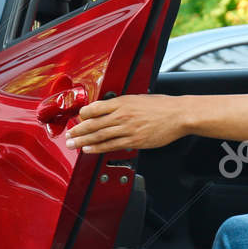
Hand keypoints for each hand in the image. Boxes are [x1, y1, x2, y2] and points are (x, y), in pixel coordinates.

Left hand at [65, 94, 184, 153]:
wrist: (179, 115)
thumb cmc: (163, 106)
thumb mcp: (139, 98)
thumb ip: (124, 103)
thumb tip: (111, 107)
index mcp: (122, 102)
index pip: (95, 107)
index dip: (83, 114)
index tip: (77, 118)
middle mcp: (122, 115)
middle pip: (93, 123)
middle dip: (78, 130)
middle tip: (68, 136)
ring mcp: (127, 129)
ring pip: (99, 136)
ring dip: (83, 141)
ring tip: (73, 145)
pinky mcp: (134, 141)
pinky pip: (111, 145)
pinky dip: (98, 148)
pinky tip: (89, 150)